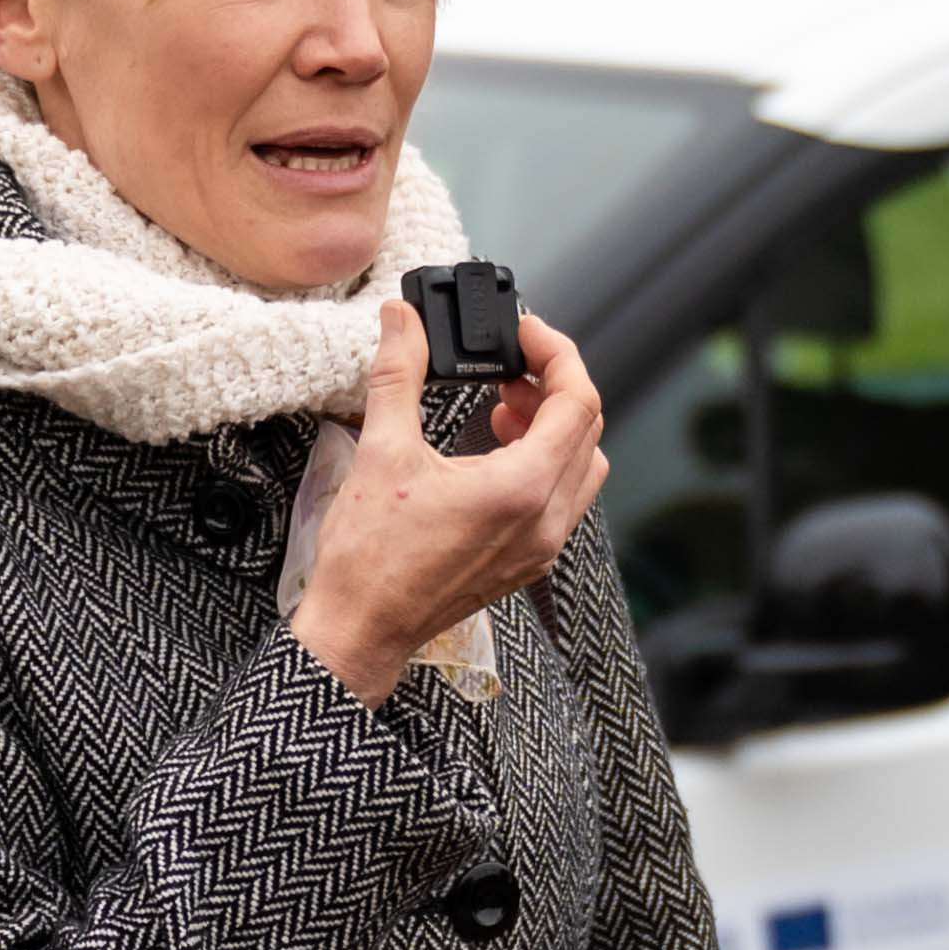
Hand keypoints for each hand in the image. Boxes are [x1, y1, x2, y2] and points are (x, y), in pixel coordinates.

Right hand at [290, 303, 608, 706]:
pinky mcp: (527, 561)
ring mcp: (541, 545)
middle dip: (553, 385)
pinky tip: (497, 454)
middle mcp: (545, 520)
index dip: (557, 353)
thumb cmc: (370, 558)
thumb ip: (399, 374)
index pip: (578, 401)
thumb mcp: (382, 451)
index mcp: (522, 488)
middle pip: (587, 429)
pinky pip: (563, 499)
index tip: (526, 334)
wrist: (361, 629)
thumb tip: (402, 319)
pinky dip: (545, 463)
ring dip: (554, 426)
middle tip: (509, 366)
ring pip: (583, 466)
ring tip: (503, 408)